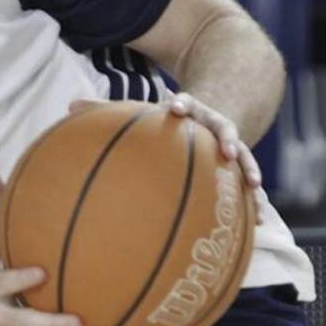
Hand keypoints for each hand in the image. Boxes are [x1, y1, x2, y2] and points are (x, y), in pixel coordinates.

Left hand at [69, 94, 266, 213]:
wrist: (207, 116)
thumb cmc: (166, 121)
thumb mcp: (143, 112)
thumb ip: (108, 111)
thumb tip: (69, 105)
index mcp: (188, 112)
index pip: (186, 104)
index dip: (182, 105)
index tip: (175, 108)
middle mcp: (213, 126)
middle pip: (224, 129)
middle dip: (228, 140)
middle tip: (228, 151)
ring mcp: (229, 147)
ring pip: (244, 157)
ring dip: (249, 171)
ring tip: (254, 186)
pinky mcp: (237, 167)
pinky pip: (247, 185)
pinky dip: (254, 200)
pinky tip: (257, 221)